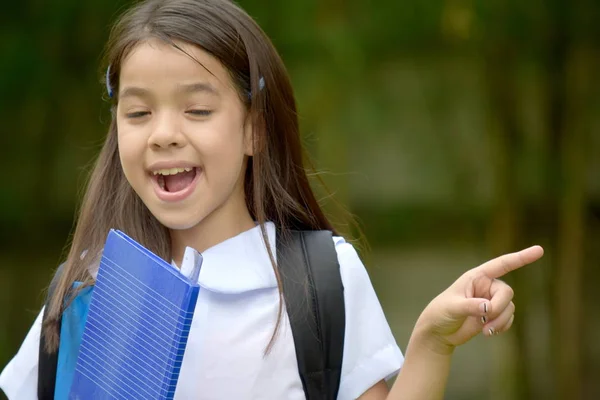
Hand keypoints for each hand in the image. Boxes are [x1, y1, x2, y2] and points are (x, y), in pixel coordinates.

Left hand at [413, 245, 543, 354]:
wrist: (439, 332)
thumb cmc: (441, 313)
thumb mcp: (452, 308)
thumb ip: (470, 306)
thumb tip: (488, 308)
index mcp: (476, 277)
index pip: (501, 264)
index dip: (521, 257)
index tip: (540, 250)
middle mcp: (486, 286)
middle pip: (507, 292)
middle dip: (499, 308)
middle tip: (485, 320)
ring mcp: (491, 300)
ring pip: (509, 307)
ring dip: (500, 321)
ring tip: (484, 331)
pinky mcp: (493, 315)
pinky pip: (508, 318)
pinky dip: (502, 326)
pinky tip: (488, 333)